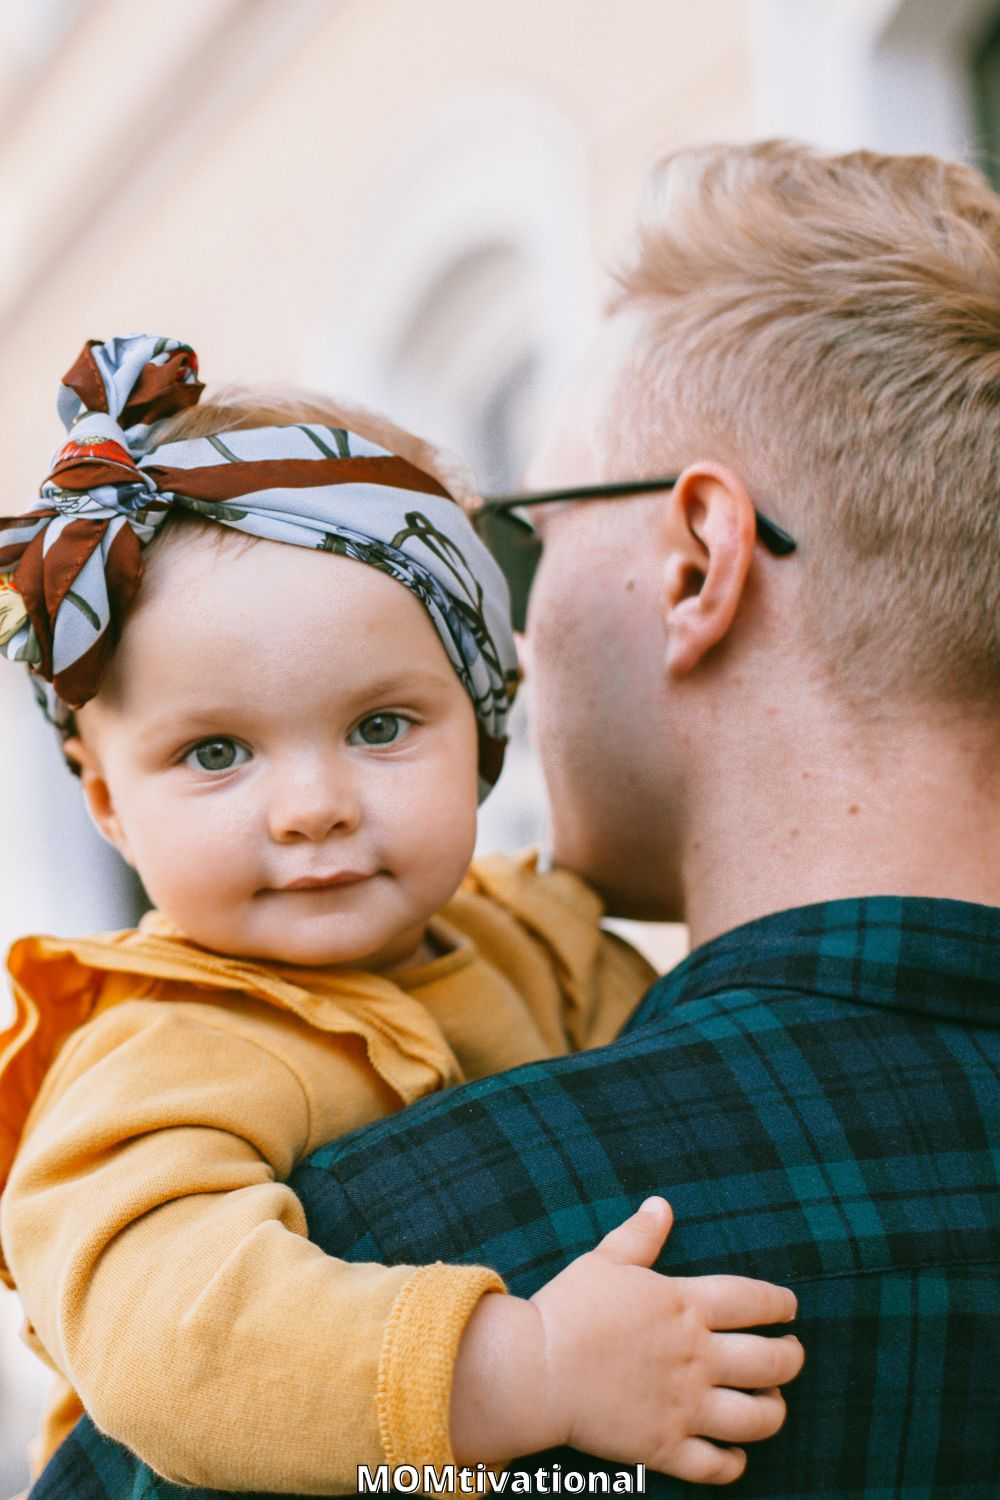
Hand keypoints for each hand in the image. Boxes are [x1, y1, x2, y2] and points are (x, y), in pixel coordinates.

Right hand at [451, 1198, 802, 1484]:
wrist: (535, 1370)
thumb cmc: (568, 1309)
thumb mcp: (605, 1261)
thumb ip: (640, 1235)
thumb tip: (662, 1205)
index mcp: (684, 1305)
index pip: (755, 1301)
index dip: (780, 1303)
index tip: (790, 1307)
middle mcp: (696, 1356)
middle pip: (772, 1362)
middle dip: (791, 1357)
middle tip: (791, 1354)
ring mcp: (684, 1405)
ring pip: (758, 1418)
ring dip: (774, 1411)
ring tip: (771, 1403)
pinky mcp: (665, 1446)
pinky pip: (716, 1467)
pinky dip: (734, 1464)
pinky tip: (735, 1455)